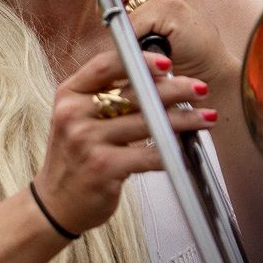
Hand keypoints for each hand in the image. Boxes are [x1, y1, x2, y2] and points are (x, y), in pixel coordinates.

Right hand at [34, 47, 216, 233]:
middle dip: (175, 89)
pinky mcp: (102, 167)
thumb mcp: (78, 118)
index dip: (139, 59)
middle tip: (201, 88)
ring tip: (207, 117)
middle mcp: (74, 114)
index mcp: (69, 94)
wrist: (55, 203)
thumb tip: (156, 77)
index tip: (168, 62)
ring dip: (184, 120)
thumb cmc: (76, 157)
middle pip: (133, 93)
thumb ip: (106, 96)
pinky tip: (187, 151)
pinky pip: (148, 155)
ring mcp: (87, 141)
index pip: (106, 65)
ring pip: (147, 123)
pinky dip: (172, 152)